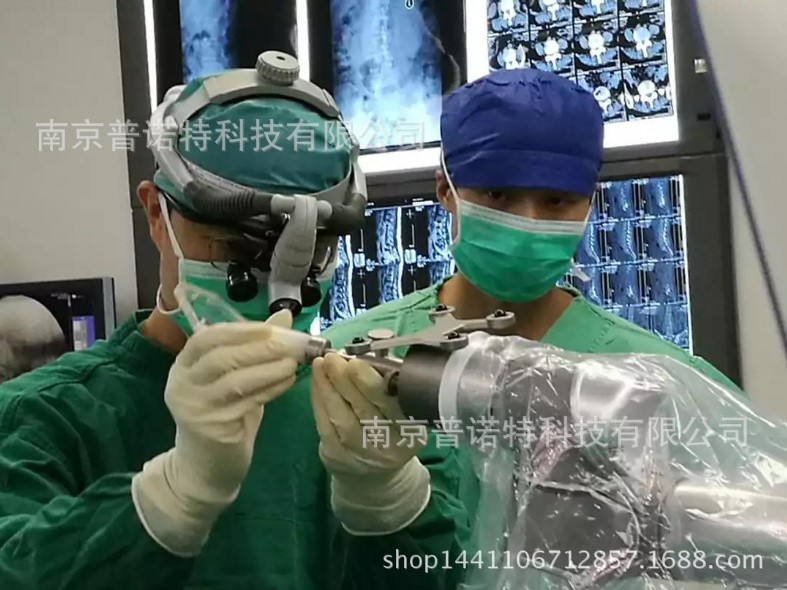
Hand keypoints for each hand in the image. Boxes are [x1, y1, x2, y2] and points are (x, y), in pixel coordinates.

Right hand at [132, 310, 296, 555]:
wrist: (206, 466)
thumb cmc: (222, 414)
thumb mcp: (234, 377)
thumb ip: (254, 346)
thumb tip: (285, 316)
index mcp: (183, 366)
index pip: (206, 338)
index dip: (239, 330)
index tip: (269, 328)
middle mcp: (182, 384)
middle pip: (221, 357)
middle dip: (259, 348)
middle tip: (290, 344)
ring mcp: (194, 407)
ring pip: (236, 380)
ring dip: (269, 368)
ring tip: (294, 362)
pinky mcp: (212, 427)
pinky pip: (248, 402)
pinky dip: (271, 389)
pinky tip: (288, 381)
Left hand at [311, 353, 430, 534]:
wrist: (375, 472)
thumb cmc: (390, 426)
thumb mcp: (401, 408)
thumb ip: (389, 383)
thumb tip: (367, 354)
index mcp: (411, 430)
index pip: (394, 405)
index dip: (374, 384)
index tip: (358, 361)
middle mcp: (389, 446)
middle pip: (366, 411)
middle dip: (348, 381)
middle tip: (334, 358)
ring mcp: (361, 454)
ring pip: (342, 418)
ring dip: (329, 388)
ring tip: (321, 364)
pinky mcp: (336, 457)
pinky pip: (325, 425)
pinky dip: (319, 400)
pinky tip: (317, 381)